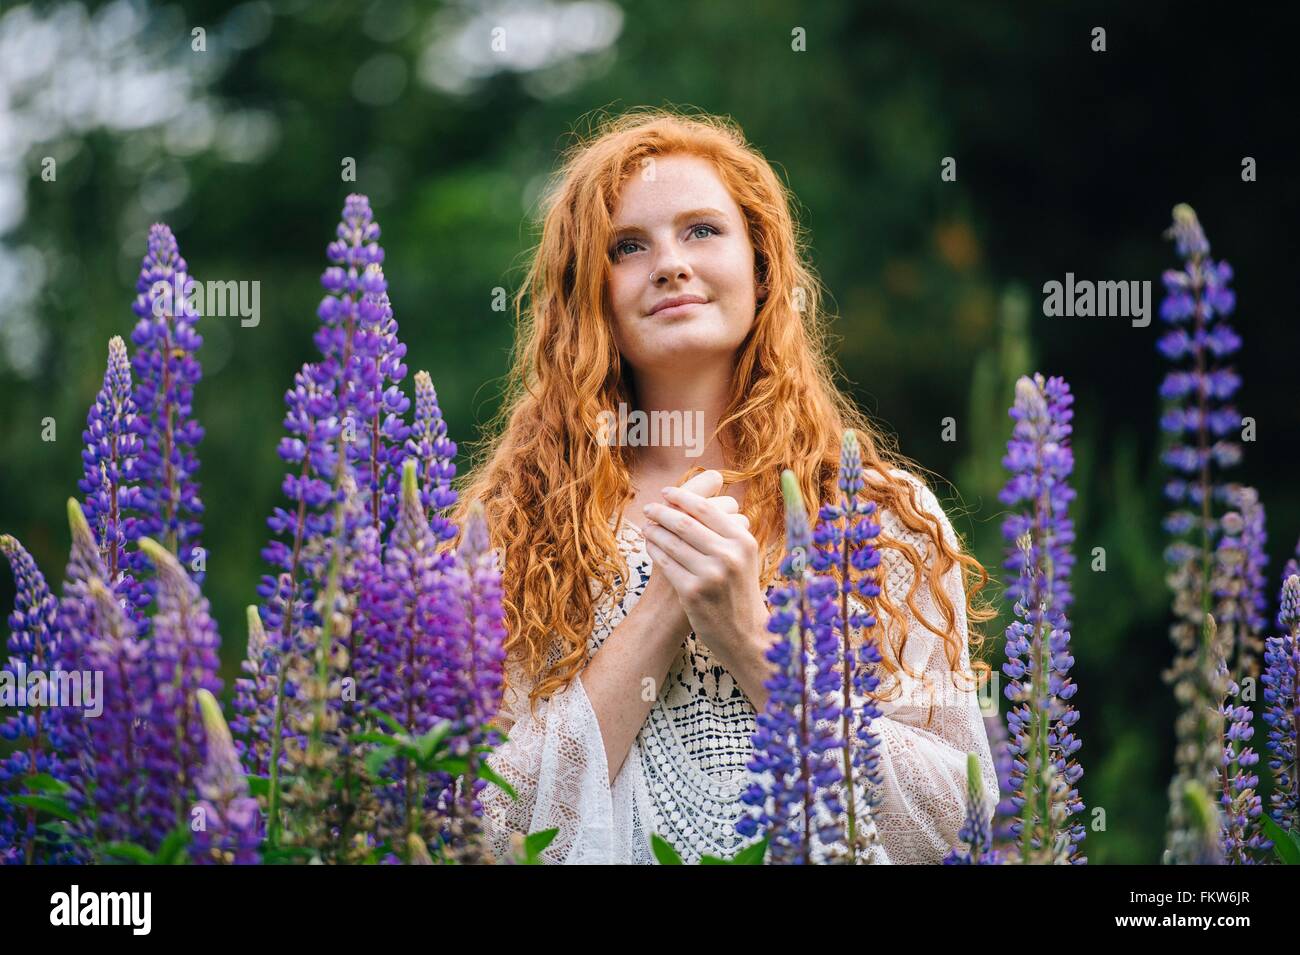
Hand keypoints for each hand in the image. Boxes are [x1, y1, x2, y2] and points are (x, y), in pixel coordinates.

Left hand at [637, 468, 732, 631]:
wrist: (744, 633)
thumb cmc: (739, 590)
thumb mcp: (743, 556)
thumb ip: (725, 530)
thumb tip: (694, 499)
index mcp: (743, 541)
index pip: (706, 508)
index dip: (682, 496)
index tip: (666, 492)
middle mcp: (729, 555)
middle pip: (685, 522)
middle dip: (662, 511)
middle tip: (649, 508)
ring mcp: (710, 574)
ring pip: (671, 542)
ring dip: (654, 530)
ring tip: (646, 526)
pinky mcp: (692, 592)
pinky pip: (665, 563)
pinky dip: (654, 551)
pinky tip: (650, 546)